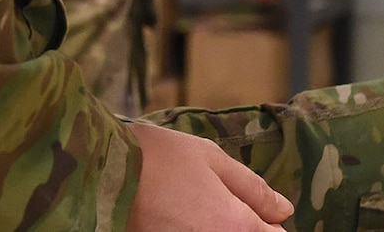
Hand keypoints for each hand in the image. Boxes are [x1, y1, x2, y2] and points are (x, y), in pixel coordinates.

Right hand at [127, 123, 292, 230]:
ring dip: (223, 227)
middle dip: (250, 227)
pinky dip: (200, 229)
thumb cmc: (157, 159)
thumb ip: (253, 188)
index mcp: (234, 224)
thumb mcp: (212, 159)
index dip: (272, 225)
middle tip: (226, 205)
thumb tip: (284, 210)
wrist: (99, 175)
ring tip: (201, 207)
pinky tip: (186, 215)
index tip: (264, 214)